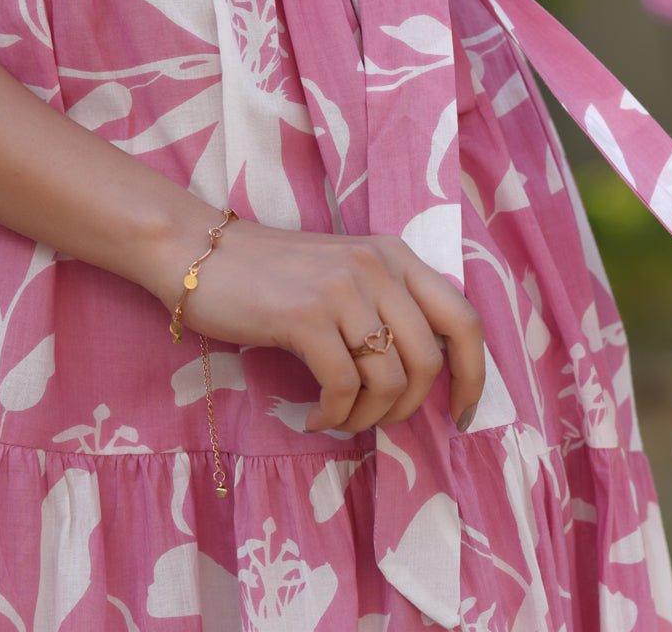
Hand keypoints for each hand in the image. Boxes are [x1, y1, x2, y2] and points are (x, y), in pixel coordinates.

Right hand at [158, 217, 484, 434]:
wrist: (197, 251)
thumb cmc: (270, 276)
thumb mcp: (343, 276)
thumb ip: (385, 307)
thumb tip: (425, 375)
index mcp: (395, 255)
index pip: (464, 318)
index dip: (474, 374)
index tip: (462, 414)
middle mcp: (377, 265)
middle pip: (430, 360)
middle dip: (409, 407)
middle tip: (376, 420)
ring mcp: (342, 288)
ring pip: (389, 379)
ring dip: (367, 416)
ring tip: (338, 418)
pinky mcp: (305, 315)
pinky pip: (342, 388)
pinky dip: (333, 416)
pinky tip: (313, 417)